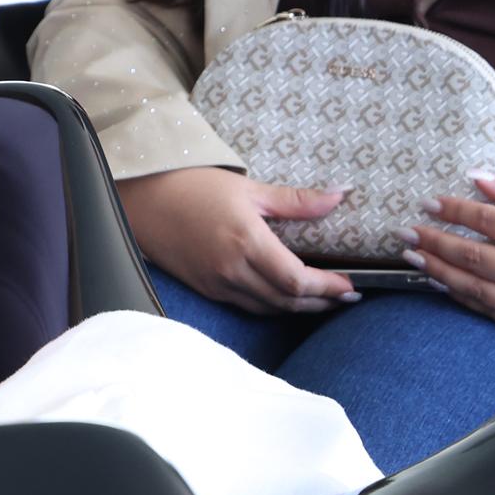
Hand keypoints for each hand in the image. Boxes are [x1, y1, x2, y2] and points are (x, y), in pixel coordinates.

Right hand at [119, 166, 359, 313]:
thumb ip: (296, 200)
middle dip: (322, 302)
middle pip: (288, 301)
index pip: (297, 280)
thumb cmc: (194, 185)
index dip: (328, 288)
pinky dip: (273, 306)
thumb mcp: (249, 189)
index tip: (351, 285)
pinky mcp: (206, 289)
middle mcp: (232, 270)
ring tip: (324, 300)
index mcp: (246, 242)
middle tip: (346, 296)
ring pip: (269, 308)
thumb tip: (340, 194)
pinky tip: (285, 296)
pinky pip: (248, 306)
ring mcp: (217, 283)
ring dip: (300, 308)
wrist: (143, 198)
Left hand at [401, 174, 494, 341]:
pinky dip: (458, 294)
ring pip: (474, 287)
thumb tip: (475, 177)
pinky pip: (486, 309)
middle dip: (435, 241)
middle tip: (406, 230)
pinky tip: (438, 280)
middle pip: (475, 257)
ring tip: (413, 254)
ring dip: (437, 270)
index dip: (456, 211)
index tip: (430, 203)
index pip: (491, 223)